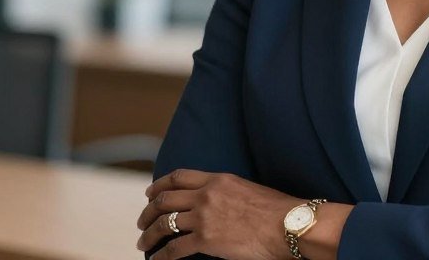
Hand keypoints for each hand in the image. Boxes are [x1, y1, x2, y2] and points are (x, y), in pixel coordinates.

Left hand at [136, 169, 297, 259]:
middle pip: (165, 199)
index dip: (160, 184)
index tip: (150, 192)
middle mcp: (206, 195)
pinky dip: (161, 255)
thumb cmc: (275, 209)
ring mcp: (204, 217)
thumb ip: (225, 192)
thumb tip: (216, 203)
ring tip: (143, 241)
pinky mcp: (205, 240)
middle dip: (149, 211)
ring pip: (164, 223)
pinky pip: (174, 248)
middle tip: (143, 221)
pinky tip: (155, 259)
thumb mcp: (246, 188)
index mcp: (217, 179)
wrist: (285, 224)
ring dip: (149, 234)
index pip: (179, 177)